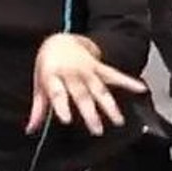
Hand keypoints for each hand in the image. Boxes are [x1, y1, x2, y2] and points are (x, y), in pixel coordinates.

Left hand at [25, 34, 146, 136]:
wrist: (60, 40)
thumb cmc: (47, 65)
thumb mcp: (39, 84)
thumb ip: (39, 108)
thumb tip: (30, 130)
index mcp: (53, 77)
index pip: (58, 93)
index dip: (62, 106)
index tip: (67, 120)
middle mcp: (72, 73)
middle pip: (82, 95)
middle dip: (90, 113)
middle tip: (97, 130)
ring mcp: (88, 69)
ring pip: (100, 89)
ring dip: (110, 105)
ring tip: (118, 120)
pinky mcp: (100, 67)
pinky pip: (116, 75)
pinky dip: (129, 82)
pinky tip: (141, 88)